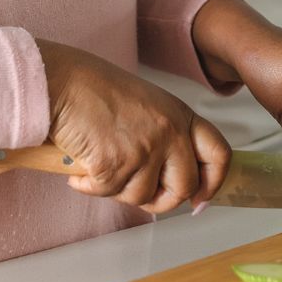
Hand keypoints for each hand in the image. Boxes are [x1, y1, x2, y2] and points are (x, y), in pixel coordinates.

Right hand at [37, 39, 228, 214]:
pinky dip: (90, 186)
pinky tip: (81, 167)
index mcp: (180, 115)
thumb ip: (165, 134)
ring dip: (119, 189)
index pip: (219, 154)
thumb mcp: (147, 105)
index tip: (200, 198)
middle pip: (184, 187)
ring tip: (102, 166)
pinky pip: (108, 193)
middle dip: (162, 200)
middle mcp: (169, 132)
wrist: (63, 82)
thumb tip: (170, 174)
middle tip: (140, 195)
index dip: (213, 183)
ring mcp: (144, 149)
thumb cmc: (95, 88)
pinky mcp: (116, 164)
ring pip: (143, 196)